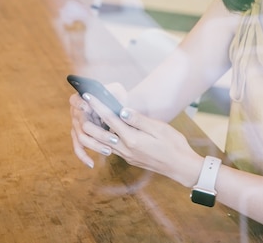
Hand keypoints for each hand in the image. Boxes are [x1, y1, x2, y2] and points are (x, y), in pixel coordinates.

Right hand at [69, 82, 126, 167]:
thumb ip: (112, 91)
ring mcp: (76, 126)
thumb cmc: (117, 98)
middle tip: (114, 138)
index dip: (80, 104)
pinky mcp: (79, 137)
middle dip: (98, 133)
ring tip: (109, 151)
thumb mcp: (117, 91)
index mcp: (81, 98)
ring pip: (82, 139)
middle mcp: (75, 112)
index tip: (88, 108)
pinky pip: (78, 148)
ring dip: (95, 145)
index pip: (75, 100)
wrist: (118, 109)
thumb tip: (108, 97)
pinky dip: (83, 156)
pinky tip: (91, 164)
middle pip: (83, 124)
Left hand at [77, 93, 203, 187]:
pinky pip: (111, 147)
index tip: (88, 96)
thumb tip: (122, 110)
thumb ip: (139, 120)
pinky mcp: (129, 158)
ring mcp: (126, 156)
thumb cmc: (173, 144)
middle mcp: (125, 149)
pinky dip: (103, 139)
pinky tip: (103, 132)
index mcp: (132, 139)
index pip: (110, 119)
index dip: (98, 106)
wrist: (180, 166)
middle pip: (100, 134)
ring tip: (87, 117)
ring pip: (103, 143)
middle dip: (89, 119)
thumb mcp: (159, 128)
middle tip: (82, 106)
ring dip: (94, 130)